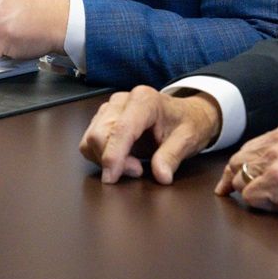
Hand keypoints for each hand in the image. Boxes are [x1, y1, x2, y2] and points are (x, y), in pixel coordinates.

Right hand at [80, 86, 220, 183]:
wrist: (186, 113)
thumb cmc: (186, 123)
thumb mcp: (187, 140)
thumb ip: (172, 157)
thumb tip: (161, 176)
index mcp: (144, 100)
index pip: (120, 128)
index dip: (113, 155)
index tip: (111, 178)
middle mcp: (122, 100)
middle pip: (99, 133)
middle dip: (112, 159)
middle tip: (138, 171)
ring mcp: (110, 108)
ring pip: (91, 138)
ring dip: (105, 159)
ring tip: (134, 165)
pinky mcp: (104, 118)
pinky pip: (90, 140)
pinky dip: (100, 156)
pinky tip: (122, 160)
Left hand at [218, 120, 277, 212]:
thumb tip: (271, 167)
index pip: (252, 146)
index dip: (240, 163)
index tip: (232, 174)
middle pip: (239, 159)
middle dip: (232, 178)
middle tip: (224, 191)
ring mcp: (275, 158)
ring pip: (240, 177)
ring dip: (250, 192)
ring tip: (270, 200)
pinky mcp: (276, 177)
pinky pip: (249, 195)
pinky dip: (261, 204)